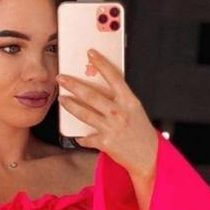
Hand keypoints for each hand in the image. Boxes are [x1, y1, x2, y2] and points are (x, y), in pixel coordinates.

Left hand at [56, 48, 158, 181]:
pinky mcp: (104, 142)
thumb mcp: (135, 109)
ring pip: (84, 113)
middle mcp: (119, 112)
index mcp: (129, 101)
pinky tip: (77, 135)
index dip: (101, 63)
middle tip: (61, 78)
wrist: (148, 156)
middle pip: (91, 95)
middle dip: (72, 85)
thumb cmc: (141, 131)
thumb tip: (100, 88)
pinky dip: (81, 137)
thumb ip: (120, 99)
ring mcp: (111, 127)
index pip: (113, 76)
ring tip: (62, 99)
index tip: (90, 53)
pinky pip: (86, 137)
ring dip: (70, 105)